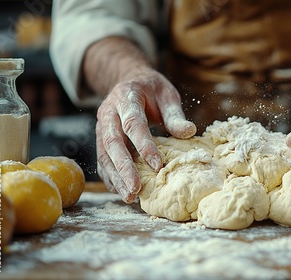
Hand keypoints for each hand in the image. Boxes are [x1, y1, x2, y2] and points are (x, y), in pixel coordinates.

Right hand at [96, 70, 196, 202]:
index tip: (158, 165)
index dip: (144, 145)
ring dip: (115, 177)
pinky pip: (102, 161)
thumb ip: (175, 115)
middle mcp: (108, 113)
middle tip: (136, 189)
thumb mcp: (167, 95)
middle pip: (113, 142)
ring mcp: (101, 127)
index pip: (133, 124)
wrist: (129, 81)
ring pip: (104, 155)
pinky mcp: (101, 140)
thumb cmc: (152, 90)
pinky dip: (110, 177)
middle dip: (124, 167)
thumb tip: (190, 132)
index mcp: (126, 97)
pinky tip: (121, 191)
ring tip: (129, 196)